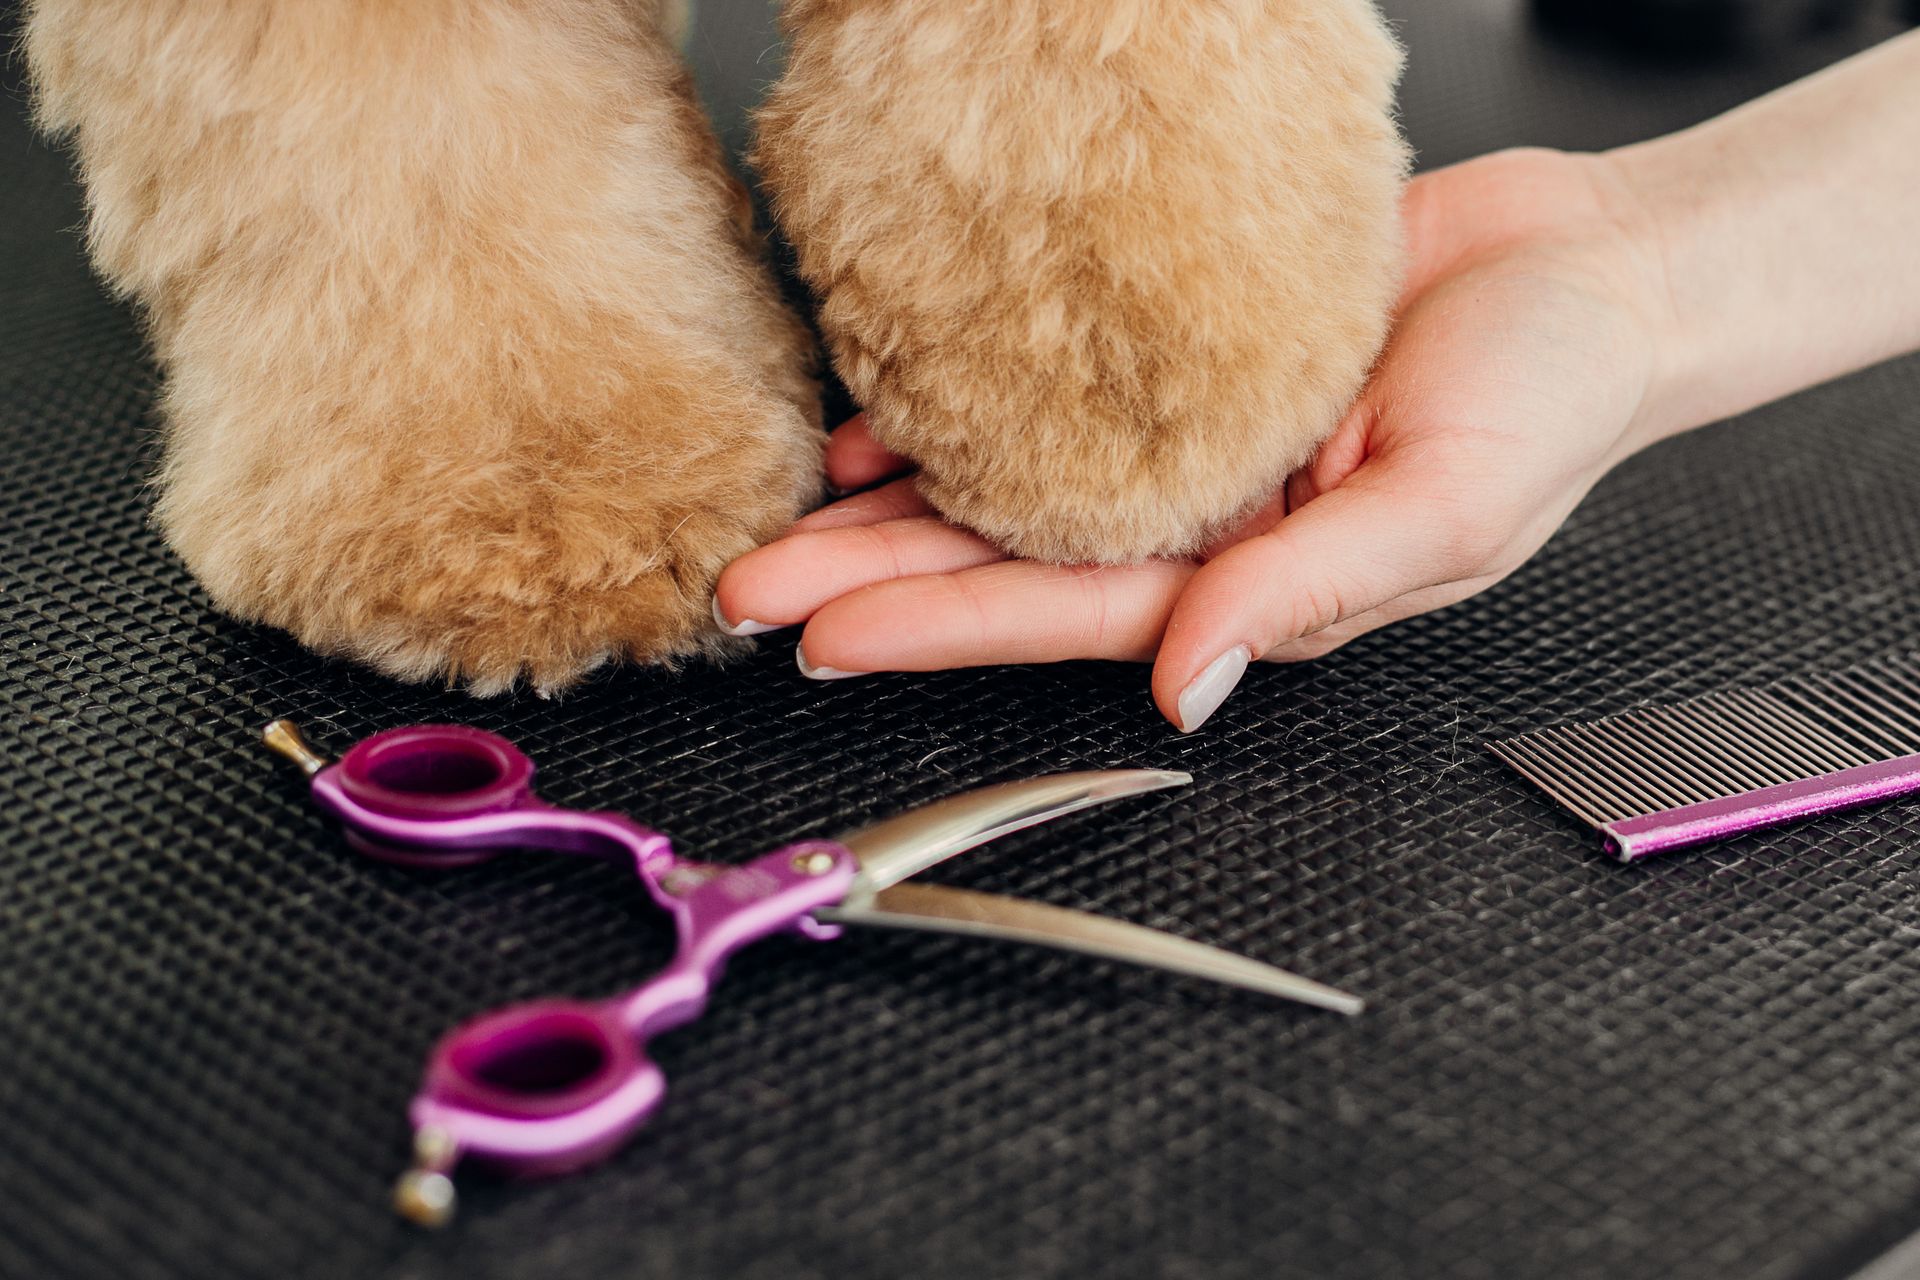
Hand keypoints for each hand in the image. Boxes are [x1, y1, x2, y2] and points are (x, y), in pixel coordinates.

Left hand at [715, 148, 1674, 729]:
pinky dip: (963, 408)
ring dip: (890, 510)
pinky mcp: (1177, 358)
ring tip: (777, 522)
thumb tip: (1178, 689)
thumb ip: (1300, 597)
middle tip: (746, 589)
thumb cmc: (1552, 394)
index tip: (825, 633)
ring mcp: (1180, 446)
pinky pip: (1043, 393)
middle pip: (1005, 565)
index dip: (940, 626)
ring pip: (1006, 490)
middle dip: (871, 582)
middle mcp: (1196, 525)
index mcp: (1252, 584)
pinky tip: (878, 421)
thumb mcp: (1442, 510)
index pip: (1065, 618)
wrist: (1592, 266)